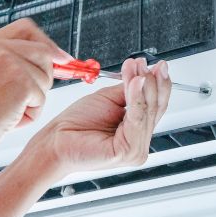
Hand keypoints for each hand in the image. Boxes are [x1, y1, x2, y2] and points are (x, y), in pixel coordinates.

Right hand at [0, 18, 72, 148]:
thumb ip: (13, 61)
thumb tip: (58, 56)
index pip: (26, 28)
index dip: (46, 42)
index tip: (60, 56)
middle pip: (43, 51)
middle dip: (45, 74)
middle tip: (30, 96)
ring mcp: (7, 62)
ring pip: (46, 75)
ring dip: (36, 97)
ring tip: (10, 109)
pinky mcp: (20, 80)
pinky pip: (42, 96)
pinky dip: (32, 112)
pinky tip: (11, 118)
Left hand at [31, 58, 171, 176]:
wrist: (56, 141)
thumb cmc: (76, 125)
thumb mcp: (108, 99)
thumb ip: (129, 91)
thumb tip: (144, 75)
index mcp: (136, 131)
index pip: (156, 105)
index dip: (159, 84)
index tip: (158, 65)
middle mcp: (139, 143)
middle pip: (156, 108)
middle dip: (152, 81)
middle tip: (147, 64)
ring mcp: (136, 150)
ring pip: (148, 112)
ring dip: (143, 86)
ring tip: (137, 68)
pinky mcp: (128, 152)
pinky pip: (137, 120)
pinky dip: (136, 98)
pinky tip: (135, 83)